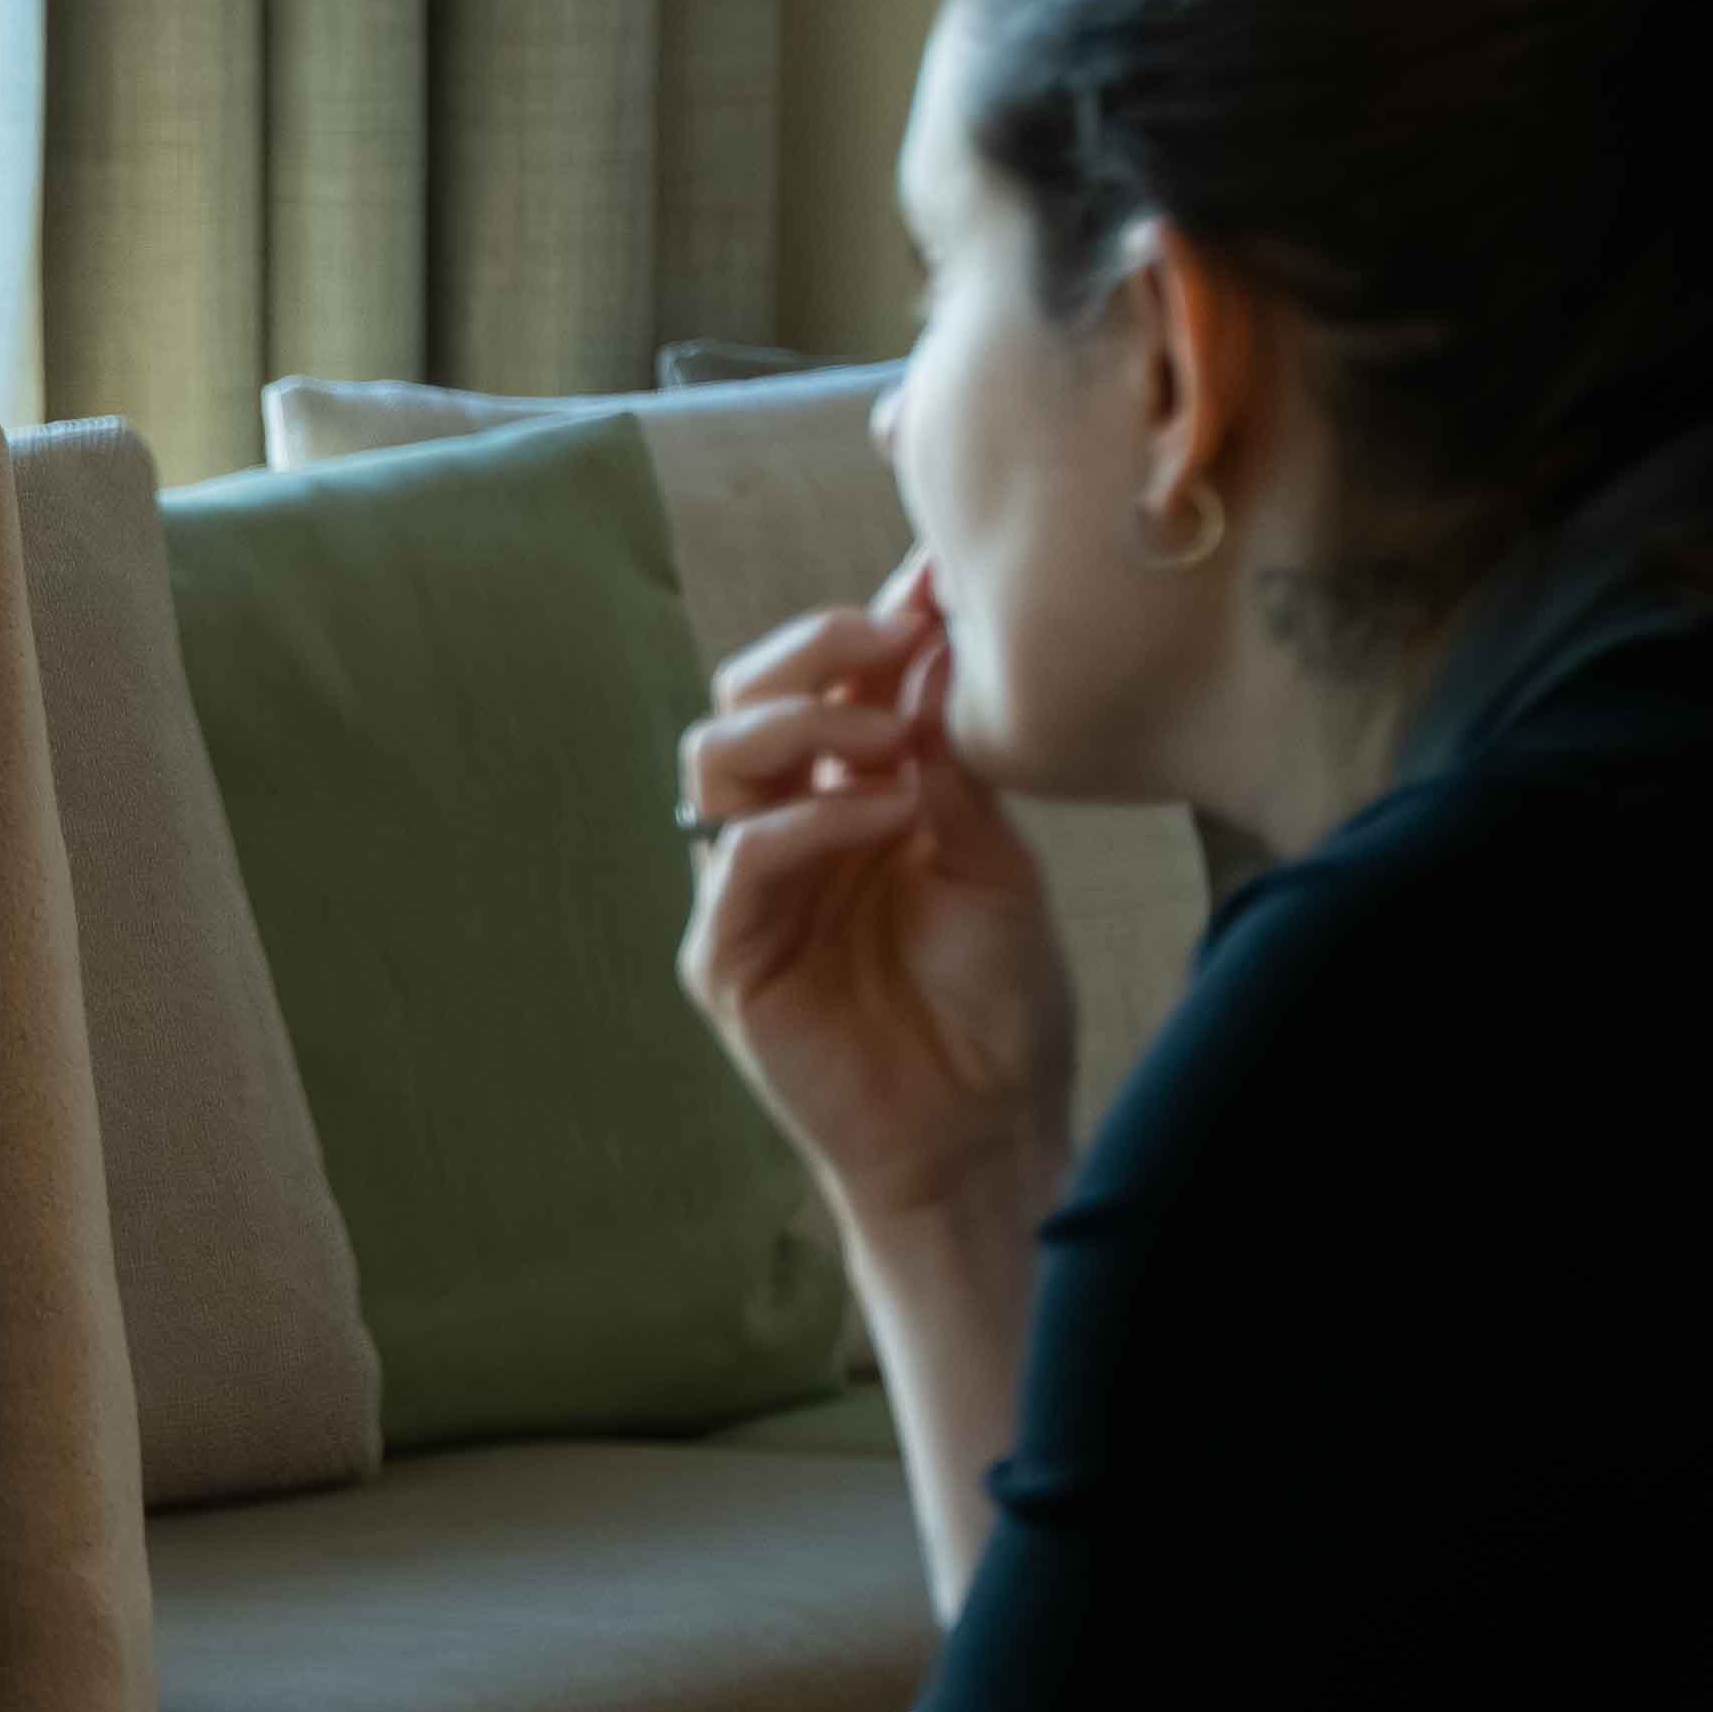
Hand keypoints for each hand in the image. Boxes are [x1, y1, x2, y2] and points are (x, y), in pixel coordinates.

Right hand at [676, 558, 1084, 1238]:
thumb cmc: (998, 1004)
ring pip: (714, 759)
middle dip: (814, 649)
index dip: (873, 621)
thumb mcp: (994, 859)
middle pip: (744, 698)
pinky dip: (811, 822)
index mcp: (848, 796)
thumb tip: (932, 644)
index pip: (832, 683)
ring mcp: (748, 893)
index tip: (940, 576)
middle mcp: (786, 831)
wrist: (987, 1136)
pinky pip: (739, 861)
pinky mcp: (728, 960)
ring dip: (800, 725)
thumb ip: (951, 763)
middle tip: (897, 636)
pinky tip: (891, 815)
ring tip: (892, 738)